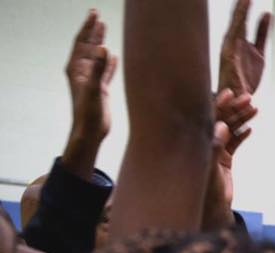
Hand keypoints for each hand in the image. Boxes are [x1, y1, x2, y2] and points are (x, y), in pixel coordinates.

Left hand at [65, 9, 116, 143]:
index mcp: (76, 69)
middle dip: (93, 31)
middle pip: (88, 46)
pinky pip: (105, 71)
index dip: (88, 27)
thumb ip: (99, 68)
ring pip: (97, 56)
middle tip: (97, 15)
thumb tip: (104, 48)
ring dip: (100, 43)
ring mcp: (91, 80)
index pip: (82, 42)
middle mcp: (82, 72)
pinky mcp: (100, 89)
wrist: (89, 133)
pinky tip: (114, 57)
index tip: (94, 13)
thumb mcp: (94, 89)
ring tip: (104, 29)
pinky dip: (109, 62)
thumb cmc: (88, 113)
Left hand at [203, 89, 257, 230]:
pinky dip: (242, 134)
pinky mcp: (224, 159)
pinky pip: (234, 143)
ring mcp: (215, 150)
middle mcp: (205, 142)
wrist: (213, 210)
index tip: (230, 94)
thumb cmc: (206, 191)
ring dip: (241, 118)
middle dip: (234, 109)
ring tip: (255, 109)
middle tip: (248, 99)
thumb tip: (221, 126)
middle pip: (220, 119)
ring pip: (229, 129)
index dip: (218, 104)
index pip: (207, 117)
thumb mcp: (209, 169)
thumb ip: (214, 147)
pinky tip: (250, 128)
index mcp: (198, 141)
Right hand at [219, 0, 271, 95]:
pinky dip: (238, 31)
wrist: (237, 100)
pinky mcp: (230, 60)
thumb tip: (268, 14)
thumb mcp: (258, 52)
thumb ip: (262, 32)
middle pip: (236, 19)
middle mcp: (231, 42)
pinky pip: (235, 43)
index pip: (241, 18)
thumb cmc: (244, 76)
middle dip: (241, 6)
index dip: (245, 5)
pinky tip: (243, 20)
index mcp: (237, 39)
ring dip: (239, 12)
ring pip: (234, 27)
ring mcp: (229, 51)